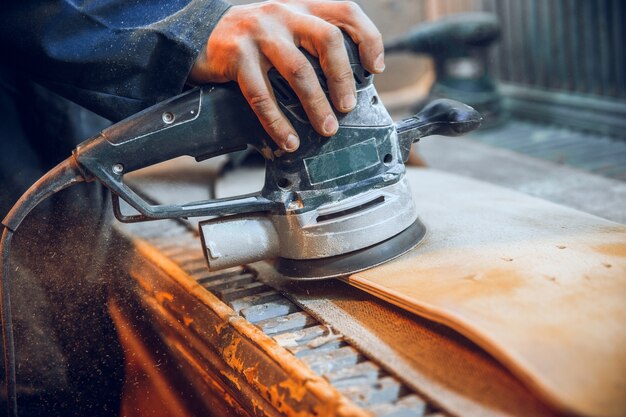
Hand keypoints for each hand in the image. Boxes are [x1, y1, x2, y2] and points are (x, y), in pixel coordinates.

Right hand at [189, 0, 383, 151]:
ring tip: (326, 128)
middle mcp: (283, 15)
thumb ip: (309, 44)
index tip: (375, 68)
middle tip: (347, 106)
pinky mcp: (236, 56)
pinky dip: (278, 122)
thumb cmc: (249, 39)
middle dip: (342, 78)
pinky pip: (262, 95)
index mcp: (300, 8)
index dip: (367, 38)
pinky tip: (288, 140)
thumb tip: (341, 85)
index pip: (345, 11)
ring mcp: (259, 33)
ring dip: (316, 104)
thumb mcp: (282, 30)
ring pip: (298, 70)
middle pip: (327, 39)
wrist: (197, 34)